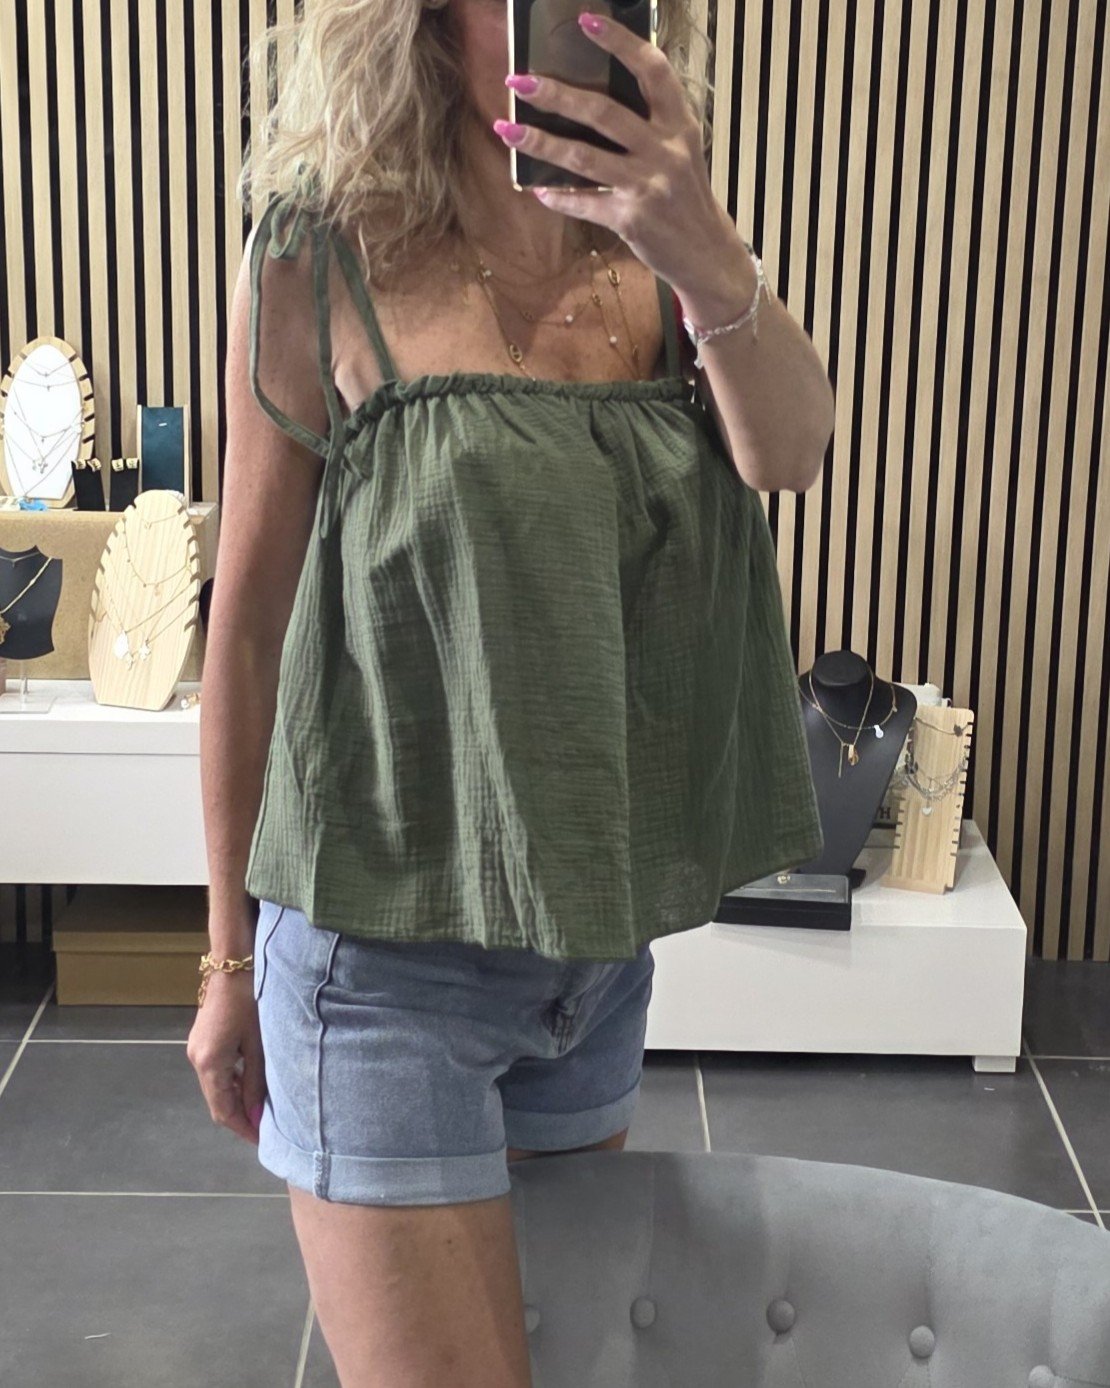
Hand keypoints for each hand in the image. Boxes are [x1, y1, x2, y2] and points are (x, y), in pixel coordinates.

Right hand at [186, 968, 266, 1148]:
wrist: (232, 966)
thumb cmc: (249, 1002)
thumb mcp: (257, 1045)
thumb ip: (255, 1083)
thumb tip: (256, 1117)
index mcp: (209, 1064)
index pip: (223, 1111)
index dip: (243, 1128)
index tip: (263, 1141)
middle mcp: (197, 1061)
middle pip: (217, 1102)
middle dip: (240, 1118)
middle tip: (266, 1129)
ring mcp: (196, 1050)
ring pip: (216, 1088)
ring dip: (236, 1100)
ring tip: (262, 1110)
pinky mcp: (202, 1041)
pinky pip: (216, 1072)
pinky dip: (231, 1083)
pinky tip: (250, 1084)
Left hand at [496, 10, 736, 290]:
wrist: (707, 253)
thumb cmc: (686, 197)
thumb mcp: (682, 151)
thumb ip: (651, 124)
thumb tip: (593, 102)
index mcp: (680, 125)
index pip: (652, 71)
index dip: (619, 43)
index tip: (585, 21)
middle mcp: (665, 151)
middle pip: (602, 112)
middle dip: (555, 95)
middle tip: (518, 81)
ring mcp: (647, 186)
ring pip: (583, 157)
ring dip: (540, 143)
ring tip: (508, 130)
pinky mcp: (631, 220)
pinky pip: (584, 202)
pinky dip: (558, 197)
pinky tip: (537, 188)